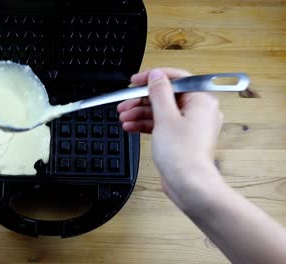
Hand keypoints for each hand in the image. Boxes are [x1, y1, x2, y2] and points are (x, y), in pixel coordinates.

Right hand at [117, 68, 223, 206]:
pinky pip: (163, 124)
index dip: (152, 78)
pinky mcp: (183, 138)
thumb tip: (156, 76)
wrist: (189, 185)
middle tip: (124, 104)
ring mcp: (190, 125)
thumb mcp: (165, 117)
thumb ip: (159, 93)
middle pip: (166, 96)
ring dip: (140, 113)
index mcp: (201, 100)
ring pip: (162, 111)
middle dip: (141, 100)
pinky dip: (147, 125)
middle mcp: (199, 110)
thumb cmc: (183, 154)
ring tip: (123, 117)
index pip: (176, 78)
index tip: (135, 82)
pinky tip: (131, 127)